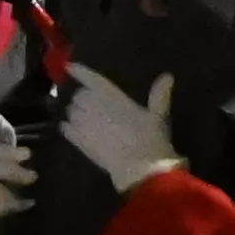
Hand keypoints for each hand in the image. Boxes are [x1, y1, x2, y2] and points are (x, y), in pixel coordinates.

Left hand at [61, 68, 184, 191]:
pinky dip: (68, 127)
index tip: (69, 66)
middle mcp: (94, 106)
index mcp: (112, 97)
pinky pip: (66, 129)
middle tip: (94, 105)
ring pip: (71, 111)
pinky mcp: (78, 141)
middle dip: (83, 98)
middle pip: (79, 95)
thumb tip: (168, 76)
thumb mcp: (158, 114)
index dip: (80, 71)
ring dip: (76, 112)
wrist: (139, 167)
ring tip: (85, 118)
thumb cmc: (150, 138)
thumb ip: (159, 94)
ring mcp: (84, 124)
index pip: (92, 79)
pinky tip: (72, 129)